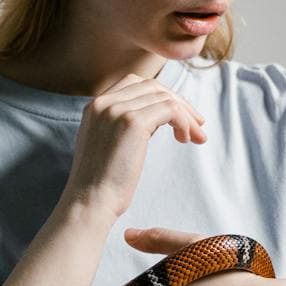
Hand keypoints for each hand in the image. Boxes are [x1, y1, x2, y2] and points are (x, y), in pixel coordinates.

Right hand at [59, 70, 207, 219]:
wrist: (89, 201)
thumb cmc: (100, 183)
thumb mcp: (106, 143)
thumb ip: (123, 125)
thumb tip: (157, 119)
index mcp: (95, 106)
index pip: (135, 84)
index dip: (160, 96)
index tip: (177, 115)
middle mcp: (104, 102)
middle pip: (152, 86)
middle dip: (178, 101)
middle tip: (196, 122)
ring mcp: (117, 110)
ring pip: (164, 97)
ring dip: (186, 115)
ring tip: (195, 136)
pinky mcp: (133, 122)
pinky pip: (170, 110)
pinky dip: (184, 121)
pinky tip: (186, 139)